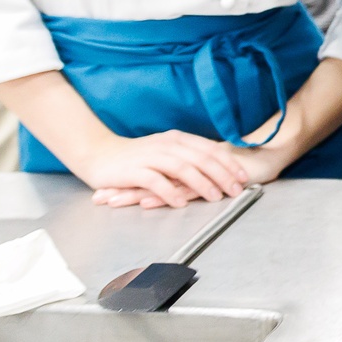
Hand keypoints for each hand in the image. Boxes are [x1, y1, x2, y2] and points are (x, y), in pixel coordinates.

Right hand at [71, 130, 251, 207]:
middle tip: (235, 190)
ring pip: (183, 168)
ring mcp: (150, 156)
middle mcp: (166, 145)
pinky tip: (181, 202)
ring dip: (202, 183)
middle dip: (222, 175)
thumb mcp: (165, 151)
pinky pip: (156, 181)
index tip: (242, 177)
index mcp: (177, 139)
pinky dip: (170, 192)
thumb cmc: (135, 156)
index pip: (209, 149)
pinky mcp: (134, 170)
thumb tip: (215, 168)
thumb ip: (187, 157)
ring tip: (215, 197)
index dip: (228, 163)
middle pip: (201, 158)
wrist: (98, 153)